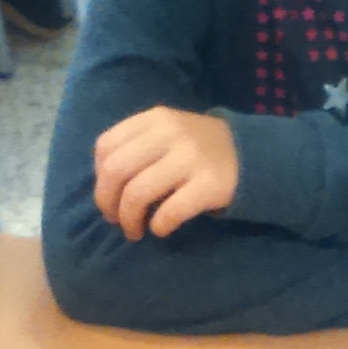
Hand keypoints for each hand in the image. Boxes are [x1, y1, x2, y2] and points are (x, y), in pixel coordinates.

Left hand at [93, 106, 238, 239]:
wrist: (249, 153)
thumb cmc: (196, 149)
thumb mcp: (166, 132)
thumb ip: (135, 147)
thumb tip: (104, 186)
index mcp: (154, 118)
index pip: (106, 146)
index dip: (98, 177)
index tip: (108, 195)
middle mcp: (170, 133)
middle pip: (116, 171)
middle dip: (107, 202)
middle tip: (115, 220)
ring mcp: (190, 158)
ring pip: (137, 193)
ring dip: (129, 220)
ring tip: (135, 230)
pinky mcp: (208, 184)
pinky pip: (169, 212)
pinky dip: (158, 226)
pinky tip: (161, 229)